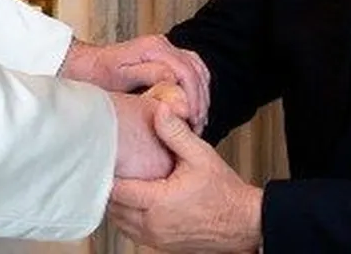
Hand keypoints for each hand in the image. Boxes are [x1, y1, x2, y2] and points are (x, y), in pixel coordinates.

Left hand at [61, 35, 210, 131]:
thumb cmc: (97, 74)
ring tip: (197, 120)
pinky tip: (192, 107)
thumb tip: (174, 80)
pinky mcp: (165, 57)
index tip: (192, 120)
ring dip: (201, 95)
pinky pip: (191, 70)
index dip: (193, 98)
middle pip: (196, 71)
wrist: (85, 66)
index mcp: (153, 48)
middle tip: (197, 125)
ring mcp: (165, 49)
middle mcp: (162, 44)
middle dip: (200, 100)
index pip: (186, 72)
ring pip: (198, 70)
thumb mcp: (119, 77)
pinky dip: (197, 88)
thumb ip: (148, 74)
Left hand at [108, 105, 262, 252]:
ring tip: (122, 181)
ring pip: (120, 221)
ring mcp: (156, 238)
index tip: (107, 157)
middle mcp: (153, 224)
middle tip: (111, 166)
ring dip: (118, 204)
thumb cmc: (224, 192)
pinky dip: (128, 217)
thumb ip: (176, 133)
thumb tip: (160, 110)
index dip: (108, 173)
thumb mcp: (201, 155)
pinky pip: (131, 231)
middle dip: (110, 187)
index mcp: (160, 202)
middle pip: (113, 207)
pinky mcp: (160, 245)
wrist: (243, 223)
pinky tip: (135, 199)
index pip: (117, 191)